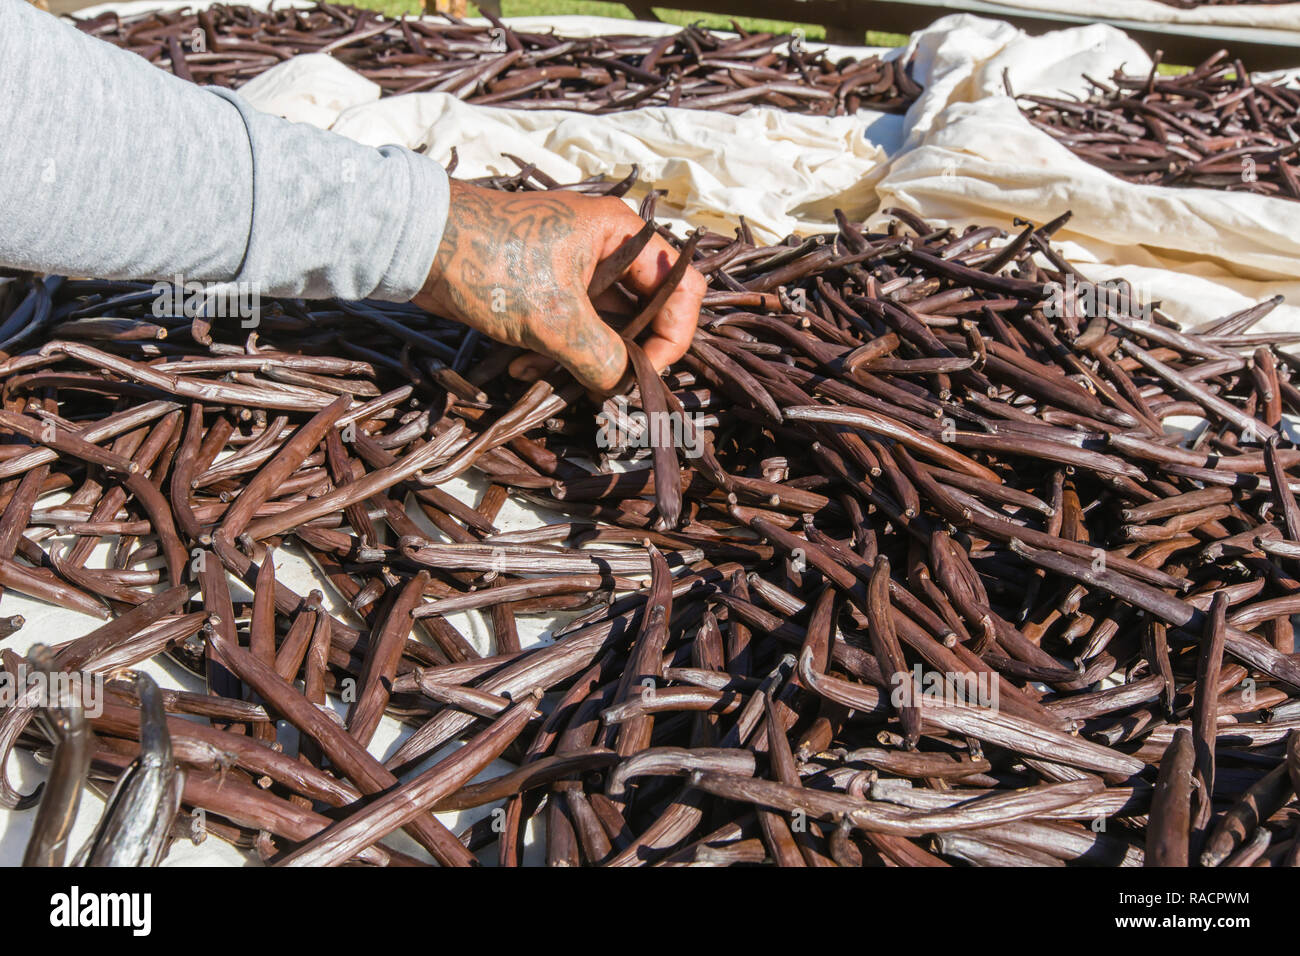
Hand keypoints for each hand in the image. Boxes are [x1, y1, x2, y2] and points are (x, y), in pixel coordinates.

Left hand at [412, 180, 704, 391]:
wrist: (418, 245)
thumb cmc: (492, 264)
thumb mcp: (555, 319)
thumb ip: (602, 359)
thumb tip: (622, 389)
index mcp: (621, 235)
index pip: (680, 289)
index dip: (673, 337)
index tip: (643, 374)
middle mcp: (606, 248)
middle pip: (645, 312)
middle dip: (621, 355)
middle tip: (600, 385)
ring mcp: (575, 269)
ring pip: (605, 328)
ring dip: (582, 361)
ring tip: (545, 371)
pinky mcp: (546, 289)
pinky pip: (571, 330)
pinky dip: (554, 354)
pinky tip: (520, 365)